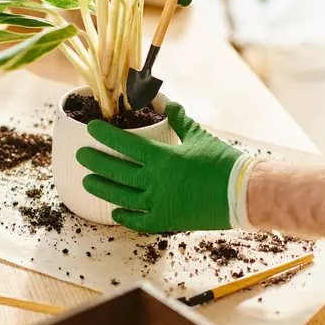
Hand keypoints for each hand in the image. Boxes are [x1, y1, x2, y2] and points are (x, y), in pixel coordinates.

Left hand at [76, 103, 243, 232]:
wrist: (243, 193)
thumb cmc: (223, 162)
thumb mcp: (200, 136)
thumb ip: (180, 120)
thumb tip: (168, 104)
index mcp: (162, 157)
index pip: (125, 143)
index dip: (105, 135)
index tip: (90, 129)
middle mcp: (155, 180)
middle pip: (116, 170)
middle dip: (95, 162)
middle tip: (81, 156)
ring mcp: (159, 202)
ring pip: (122, 196)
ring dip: (102, 188)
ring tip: (87, 181)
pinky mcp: (167, 220)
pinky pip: (139, 220)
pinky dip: (125, 216)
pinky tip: (115, 212)